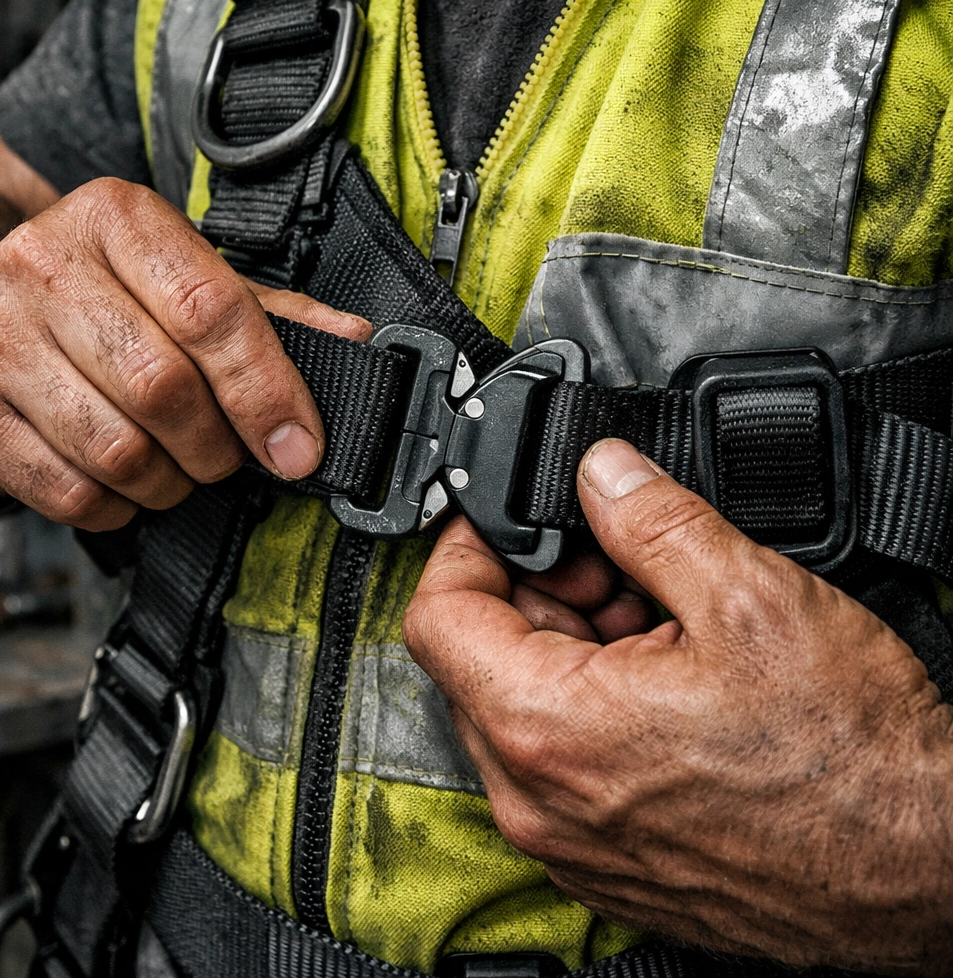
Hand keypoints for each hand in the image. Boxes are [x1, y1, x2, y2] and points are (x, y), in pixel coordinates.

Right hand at [0, 178, 368, 528]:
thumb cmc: (102, 299)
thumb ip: (269, 315)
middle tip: (230, 454)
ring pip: (120, 452)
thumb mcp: (185, 281)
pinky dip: (120, 505)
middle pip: (166, 389)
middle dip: (220, 447)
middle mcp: (43, 267)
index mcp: (115, 219)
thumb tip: (356, 343)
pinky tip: (125, 479)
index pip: (210, 310)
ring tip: (178, 463)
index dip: (266, 391)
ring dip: (172, 481)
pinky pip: (72, 493)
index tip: (299, 445)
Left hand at [404, 439, 952, 974]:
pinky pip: (557, 762)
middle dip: (536, 595)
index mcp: (546, 729)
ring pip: (520, 710)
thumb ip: (649, 519)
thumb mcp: (747, 596)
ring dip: (570, 648)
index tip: (508, 522)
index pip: (437, 617)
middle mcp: (537, 800)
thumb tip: (601, 473)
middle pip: (478, 661)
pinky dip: (589, 706)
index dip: (467, 548)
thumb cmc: (851, 761)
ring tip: (656, 621)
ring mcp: (567, 839)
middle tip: (611, 567)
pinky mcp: (603, 858)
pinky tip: (663, 679)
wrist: (924, 869)